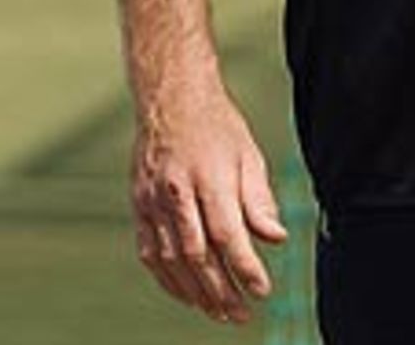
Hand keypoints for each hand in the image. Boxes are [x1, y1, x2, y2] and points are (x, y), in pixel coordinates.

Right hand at [131, 81, 287, 323]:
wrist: (171, 99)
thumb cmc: (217, 126)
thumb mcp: (248, 154)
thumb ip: (259, 200)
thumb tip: (276, 239)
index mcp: (209, 177)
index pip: (227, 234)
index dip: (244, 267)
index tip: (263, 290)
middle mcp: (177, 192)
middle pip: (198, 255)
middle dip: (221, 291)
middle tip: (241, 314)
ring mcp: (152, 201)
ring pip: (171, 261)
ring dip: (195, 293)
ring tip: (218, 312)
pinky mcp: (138, 207)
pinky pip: (150, 254)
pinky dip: (168, 280)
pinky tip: (187, 294)